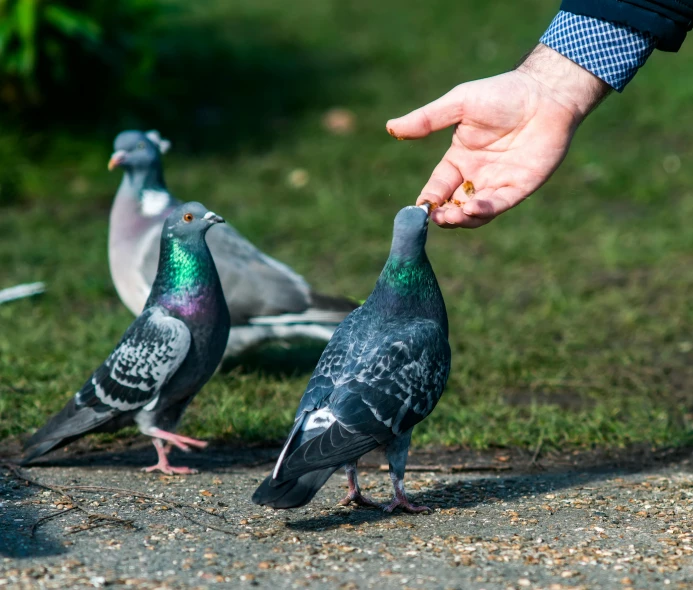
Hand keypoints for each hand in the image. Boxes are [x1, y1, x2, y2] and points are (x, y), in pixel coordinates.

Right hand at [386, 44, 610, 227]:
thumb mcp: (459, 104)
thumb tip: (391, 127)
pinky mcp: (520, 187)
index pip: (438, 186)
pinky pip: (499, 205)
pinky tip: (473, 209)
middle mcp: (476, 176)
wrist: (545, 92)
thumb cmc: (501, 93)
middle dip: (443, 215)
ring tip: (451, 217)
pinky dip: (485, 211)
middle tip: (436, 217)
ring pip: (475, 212)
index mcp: (459, 159)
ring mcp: (498, 183)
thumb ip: (427, 120)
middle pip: (454, 205)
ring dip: (461, 219)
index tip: (419, 207)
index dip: (428, 198)